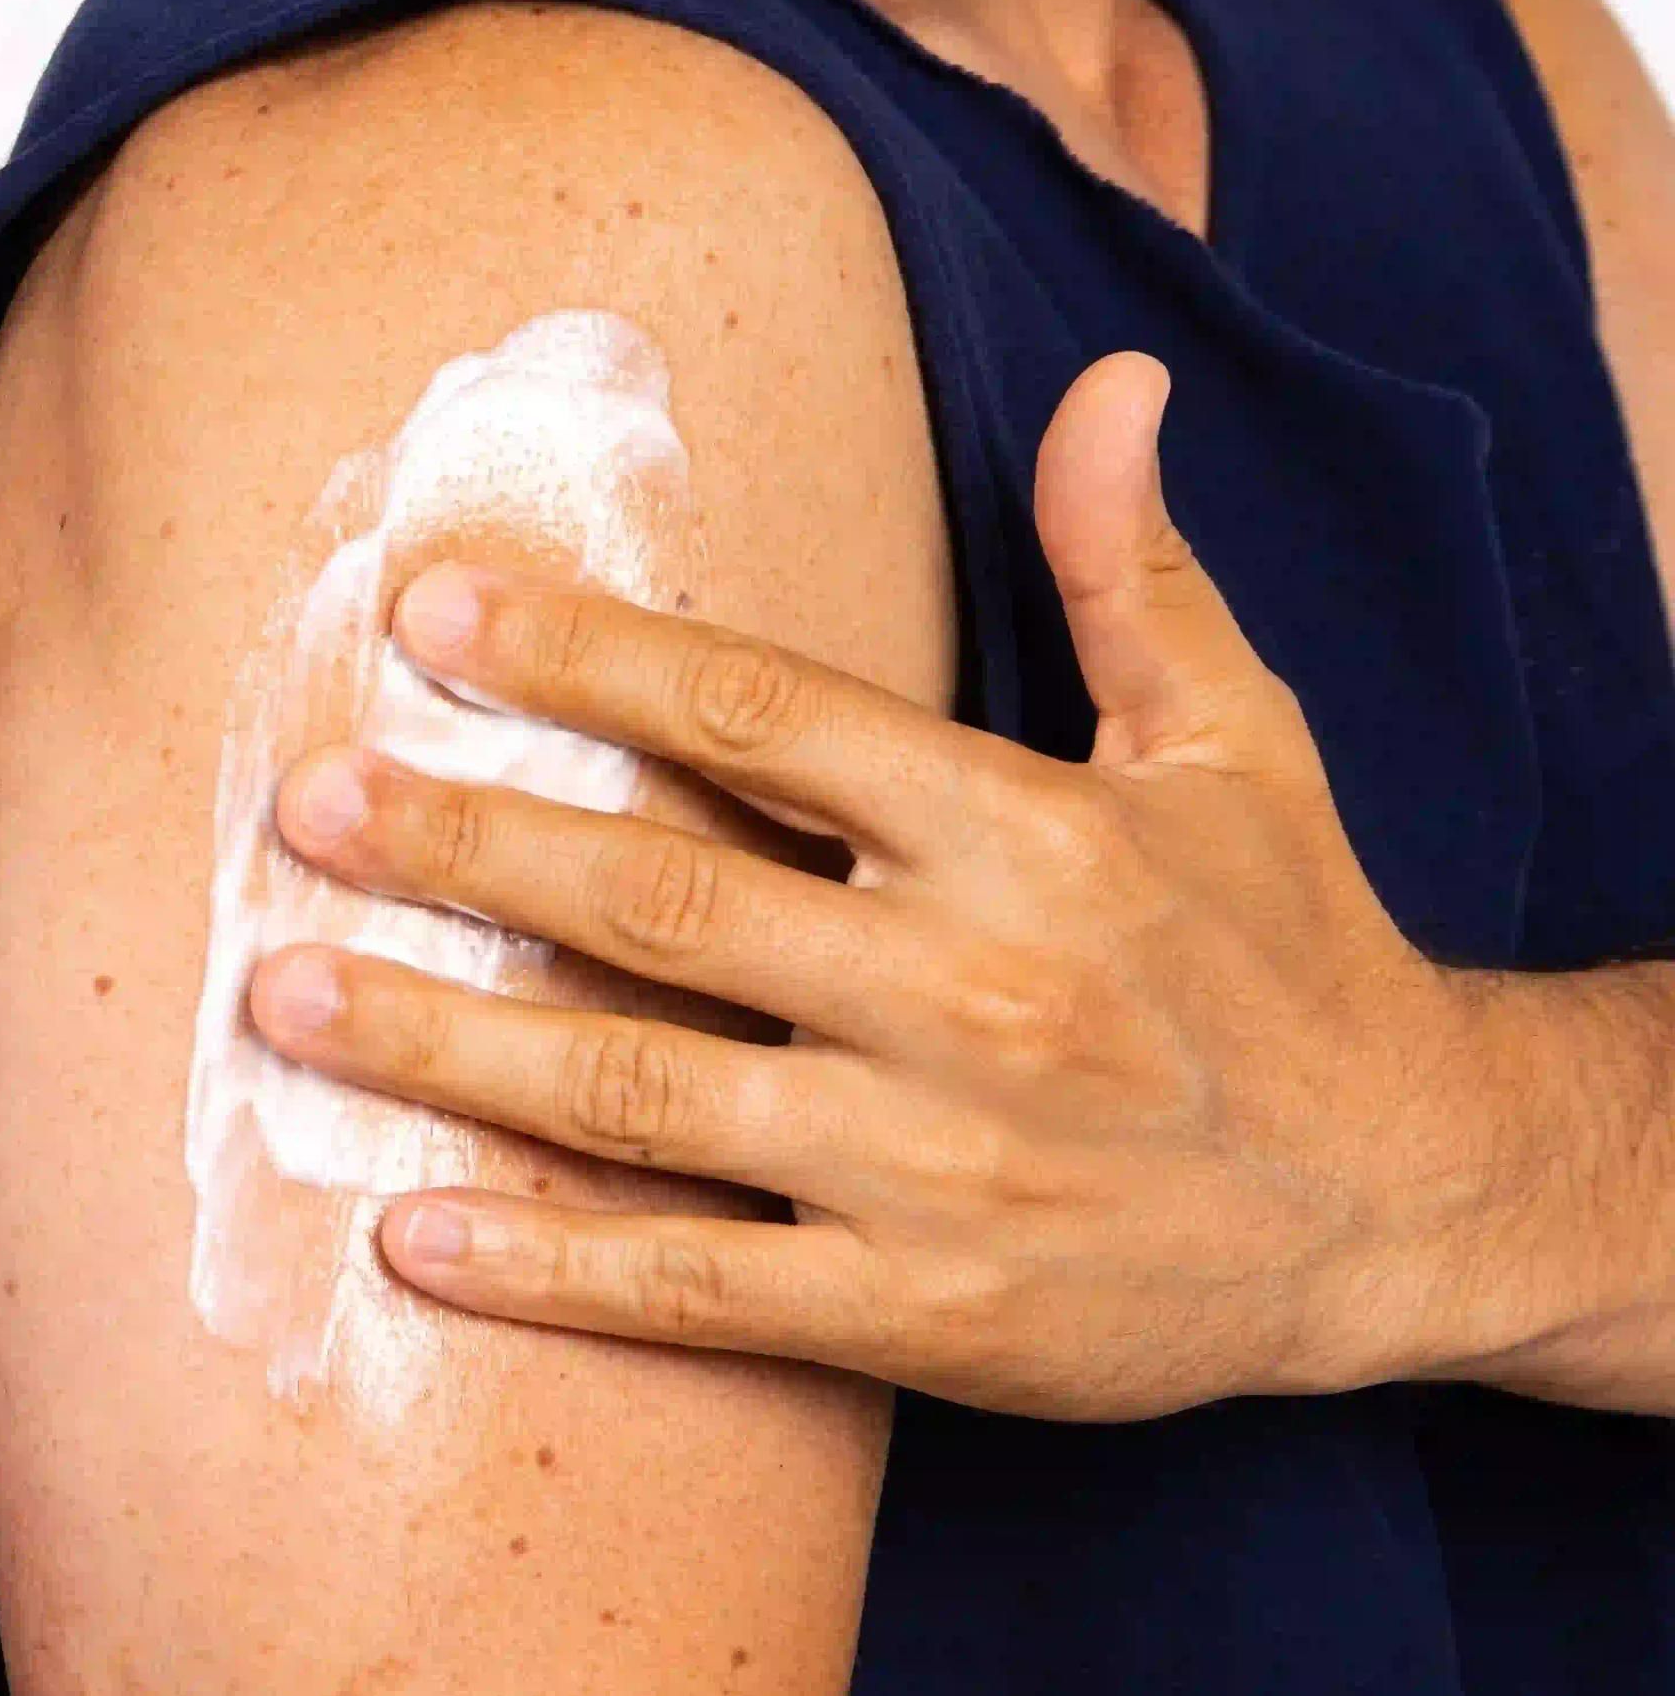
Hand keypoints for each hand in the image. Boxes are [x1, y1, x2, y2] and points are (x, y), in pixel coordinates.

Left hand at [241, 353, 1544, 1419]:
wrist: (1411, 1208)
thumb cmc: (1294, 956)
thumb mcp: (1238, 746)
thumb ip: (1130, 574)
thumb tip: (1109, 381)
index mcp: (1024, 835)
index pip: (763, 718)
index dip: (586, 658)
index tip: (431, 608)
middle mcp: (969, 994)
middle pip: (664, 902)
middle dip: (469, 843)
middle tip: (306, 798)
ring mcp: (937, 1166)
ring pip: (643, 1092)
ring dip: (446, 1045)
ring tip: (284, 993)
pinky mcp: (924, 1314)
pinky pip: (700, 1288)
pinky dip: (549, 1267)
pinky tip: (409, 1234)